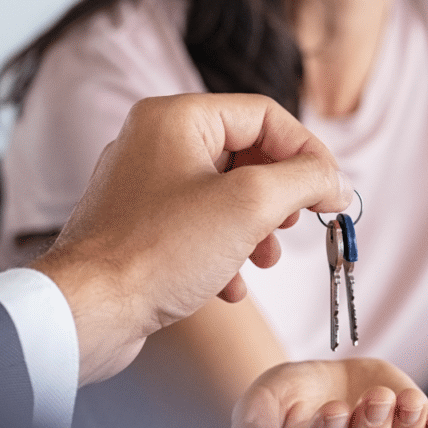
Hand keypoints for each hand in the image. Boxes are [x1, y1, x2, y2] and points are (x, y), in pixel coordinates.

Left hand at [31, 93, 352, 386]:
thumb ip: (305, 181)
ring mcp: (145, 187)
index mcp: (177, 117)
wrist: (90, 312)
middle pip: (247, 154)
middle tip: (295, 225)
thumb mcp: (250, 205)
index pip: (265, 115)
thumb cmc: (159, 252)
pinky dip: (225, 254)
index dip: (308, 154)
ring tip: (264, 259)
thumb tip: (337, 182)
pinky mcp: (141, 228)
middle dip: (280, 196)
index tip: (332, 194)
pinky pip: (200, 229)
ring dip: (257, 229)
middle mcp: (156, 142)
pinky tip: (230, 287)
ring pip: (226, 196)